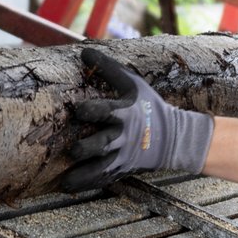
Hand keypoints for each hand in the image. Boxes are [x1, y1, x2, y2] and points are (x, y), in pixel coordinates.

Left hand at [61, 48, 214, 192]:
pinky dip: (86, 184)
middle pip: (102, 144)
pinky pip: (102, 179)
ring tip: (65, 180)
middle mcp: (123, 136)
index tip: (78, 110)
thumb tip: (83, 51)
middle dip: (87, 148)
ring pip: (101, 167)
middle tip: (73, 150)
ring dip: (83, 174)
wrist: (172, 137)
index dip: (92, 111)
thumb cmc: (148, 106)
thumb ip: (108, 69)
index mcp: (125, 113)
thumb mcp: (133, 84)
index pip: (107, 111)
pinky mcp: (121, 169)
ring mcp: (123, 156)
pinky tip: (68, 187)